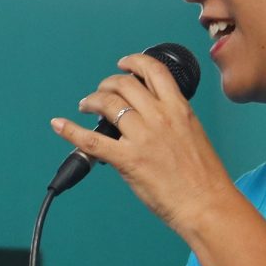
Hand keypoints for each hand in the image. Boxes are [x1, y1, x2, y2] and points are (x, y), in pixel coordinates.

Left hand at [50, 53, 236, 235]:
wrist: (206, 203)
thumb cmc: (203, 178)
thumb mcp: (193, 135)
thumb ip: (173, 121)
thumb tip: (152, 117)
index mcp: (179, 109)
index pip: (154, 72)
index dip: (134, 62)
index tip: (123, 64)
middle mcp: (160, 117)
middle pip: (124, 85)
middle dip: (107, 85)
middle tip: (100, 93)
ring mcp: (142, 137)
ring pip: (108, 105)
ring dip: (91, 101)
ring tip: (85, 106)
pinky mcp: (127, 159)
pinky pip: (90, 141)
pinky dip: (70, 130)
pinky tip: (59, 124)